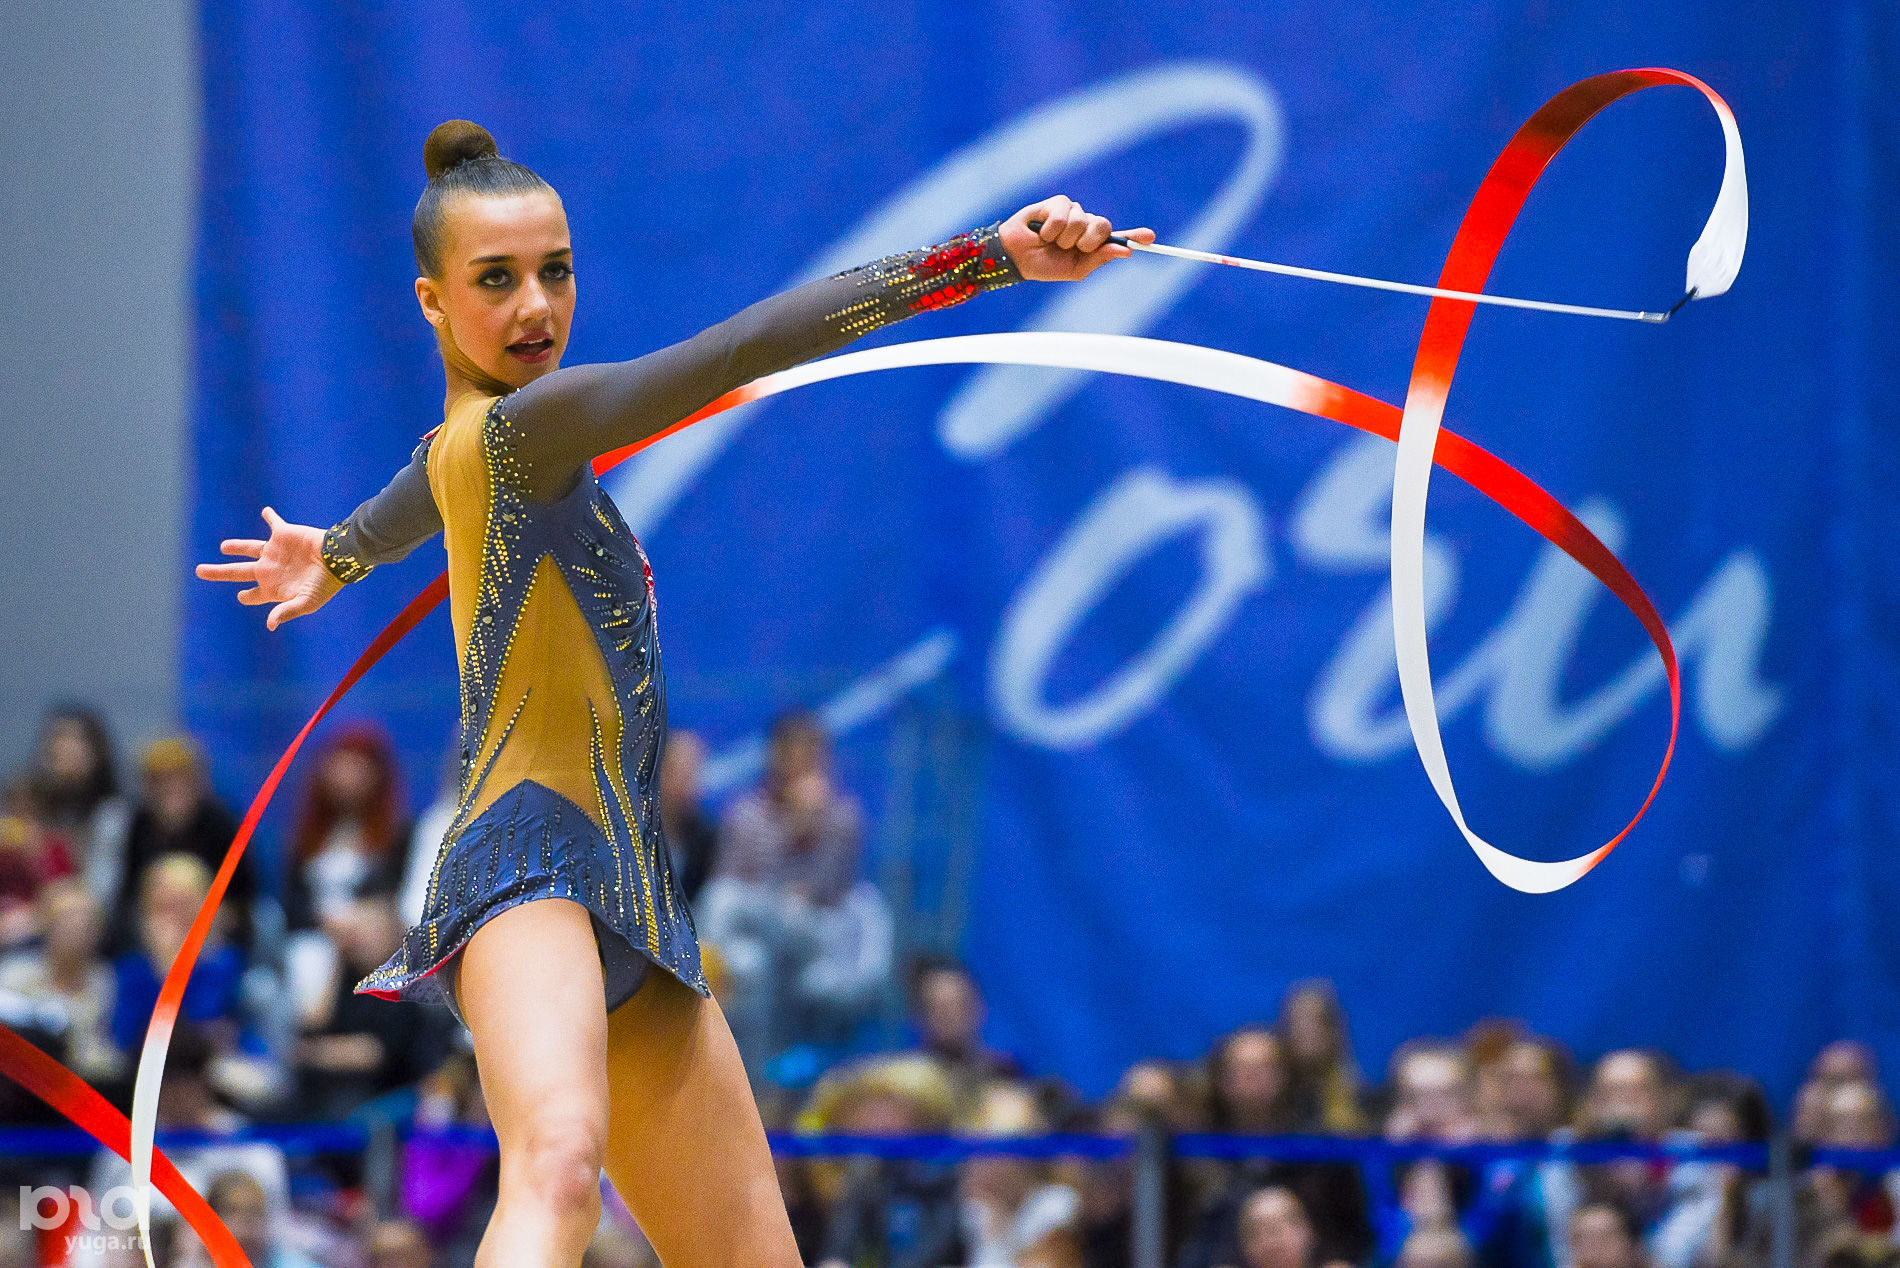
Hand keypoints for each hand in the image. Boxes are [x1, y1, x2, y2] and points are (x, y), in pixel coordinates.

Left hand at [195, 506, 340, 629]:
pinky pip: (274, 523)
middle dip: (218, 572)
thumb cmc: (324, 584)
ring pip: (249, 548)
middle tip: (199, 571)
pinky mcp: (283, 535)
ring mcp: (275, 552)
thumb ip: (286, 611)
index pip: (252, 594)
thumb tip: (270, 625)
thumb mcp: (306, 602)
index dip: (245, 596)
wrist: (338, 559)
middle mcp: (270, 569)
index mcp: (272, 586)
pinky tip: (265, 512)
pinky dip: (270, 517)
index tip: (240, 596)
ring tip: (224, 547)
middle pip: (237, 571)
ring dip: (236, 546)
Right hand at [999, 195, 1154, 281]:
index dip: (1134, 236)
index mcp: (1093, 243)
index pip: (1117, 238)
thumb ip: (1099, 259)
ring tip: (1051, 242)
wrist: (1017, 257)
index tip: (1150, 238)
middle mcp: (1086, 225)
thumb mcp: (1075, 269)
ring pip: (1082, 220)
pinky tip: (1042, 231)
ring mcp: (1073, 212)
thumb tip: (1125, 252)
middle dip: (1089, 241)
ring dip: (1065, 238)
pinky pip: (1064, 213)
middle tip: (1072, 248)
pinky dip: (1052, 228)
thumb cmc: (1045, 265)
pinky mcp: (1058, 203)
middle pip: (1103, 226)